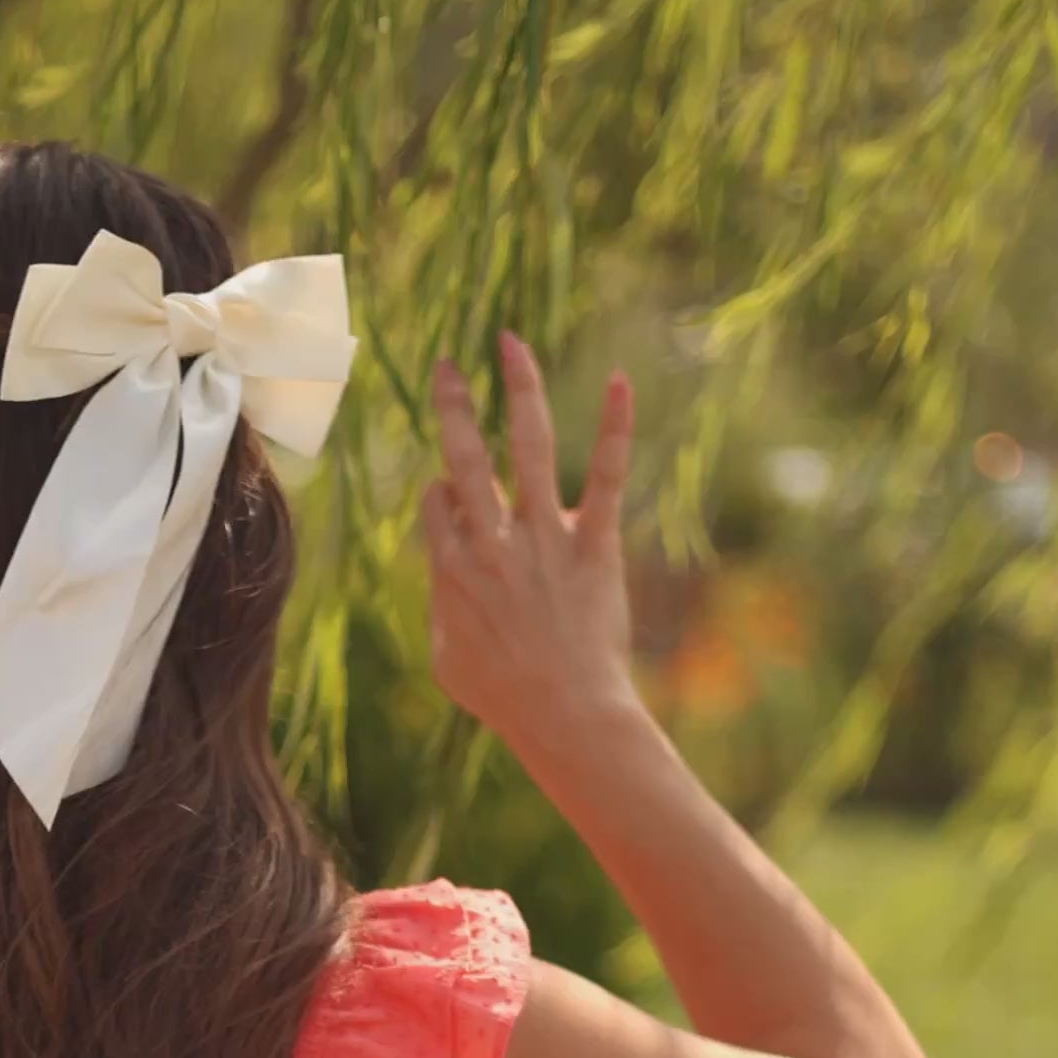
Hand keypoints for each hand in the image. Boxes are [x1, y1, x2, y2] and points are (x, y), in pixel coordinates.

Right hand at [421, 335, 639, 776]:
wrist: (564, 715)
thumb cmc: (504, 698)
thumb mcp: (446, 659)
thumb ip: (441, 606)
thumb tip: (443, 568)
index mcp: (452, 571)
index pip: (438, 503)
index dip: (443, 495)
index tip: (456, 504)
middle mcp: (494, 543)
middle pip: (465, 457)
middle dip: (452, 404)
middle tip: (446, 364)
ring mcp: (545, 539)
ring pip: (529, 446)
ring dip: (519, 388)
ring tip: (511, 343)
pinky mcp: (594, 545)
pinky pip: (607, 475)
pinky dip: (615, 426)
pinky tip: (619, 380)